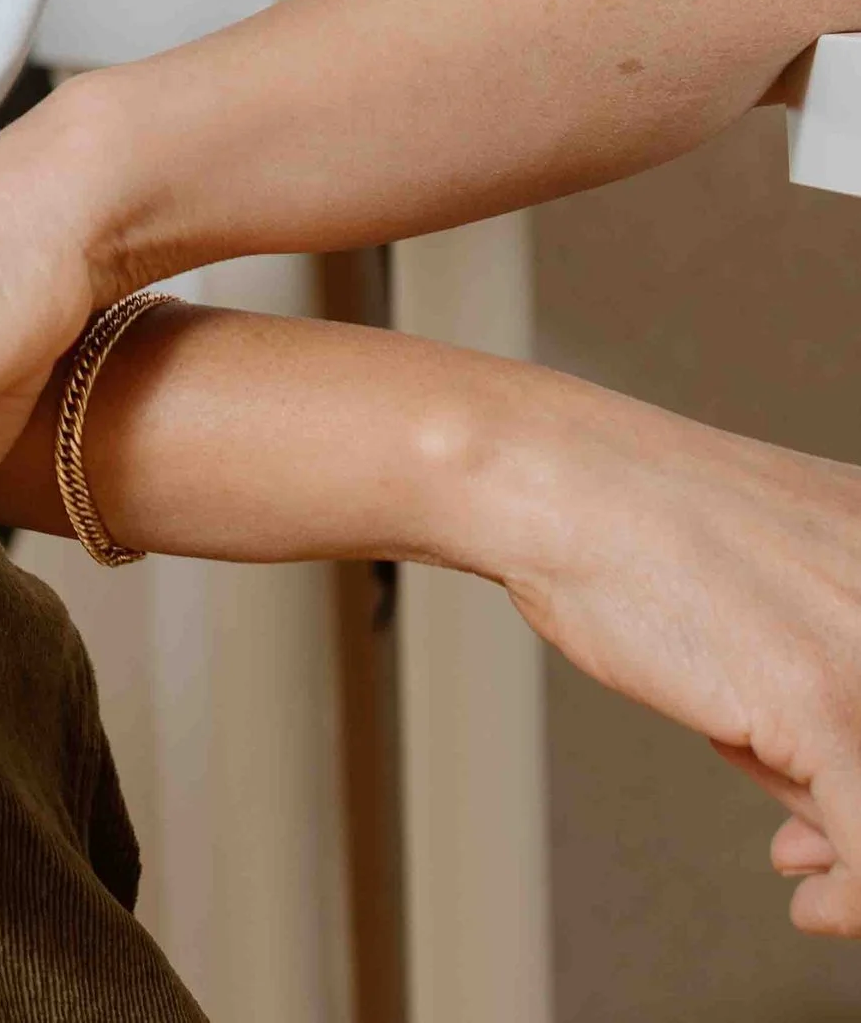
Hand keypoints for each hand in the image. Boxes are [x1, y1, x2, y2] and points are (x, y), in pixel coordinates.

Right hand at [485, 382, 860, 936]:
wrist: (560, 482)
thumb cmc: (639, 526)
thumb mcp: (781, 593)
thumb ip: (835, 686)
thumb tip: (848, 826)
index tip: (854, 808)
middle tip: (832, 852)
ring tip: (823, 888)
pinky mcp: (830, 704)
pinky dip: (854, 899)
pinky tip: (816, 907)